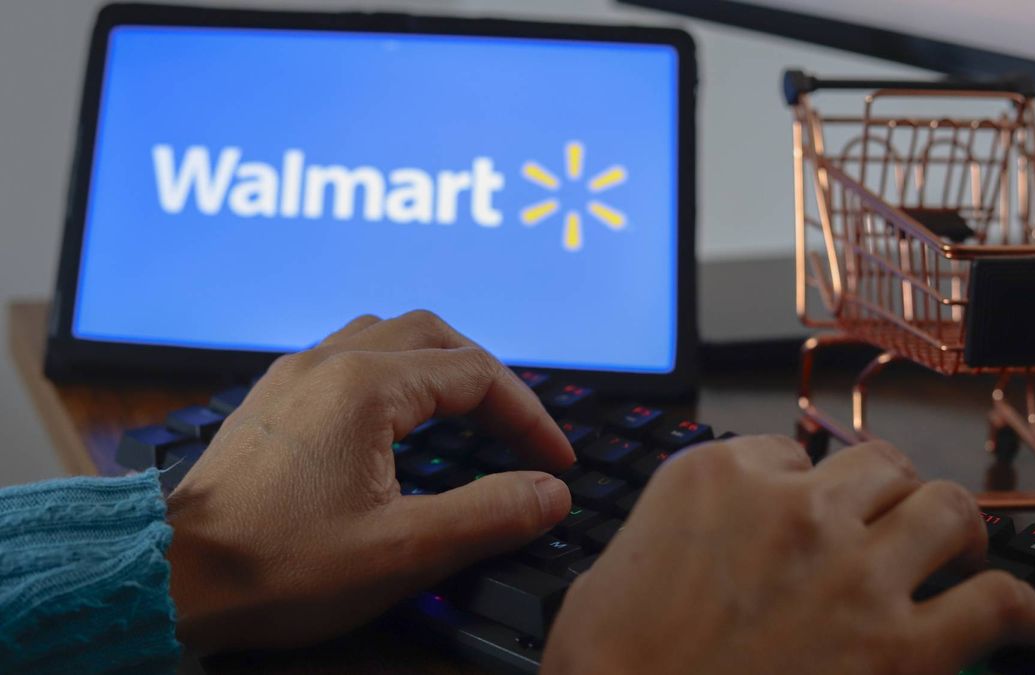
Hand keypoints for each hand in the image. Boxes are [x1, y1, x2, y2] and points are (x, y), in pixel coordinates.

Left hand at [165, 311, 575, 652]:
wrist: (172, 580)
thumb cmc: (278, 568)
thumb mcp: (401, 551)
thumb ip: (487, 514)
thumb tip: (549, 492)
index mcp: (363, 387)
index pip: (474, 374)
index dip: (527, 415)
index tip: (555, 463)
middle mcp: (327, 363)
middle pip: (433, 335)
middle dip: (488, 378)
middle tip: (517, 431)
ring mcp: (293, 376)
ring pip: (387, 335)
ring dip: (439, 364)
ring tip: (468, 413)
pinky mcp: (272, 399)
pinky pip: (348, 355)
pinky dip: (395, 372)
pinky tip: (398, 419)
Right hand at [543, 437, 1034, 674]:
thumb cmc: (609, 667)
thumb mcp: (614, 571)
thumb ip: (675, 532)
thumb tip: (712, 543)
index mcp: (715, 478)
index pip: (789, 453)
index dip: (804, 486)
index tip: (806, 516)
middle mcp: (792, 508)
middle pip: (877, 464)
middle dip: (887, 491)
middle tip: (890, 519)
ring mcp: (852, 572)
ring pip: (944, 508)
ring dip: (952, 526)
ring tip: (957, 546)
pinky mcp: (900, 648)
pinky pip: (992, 601)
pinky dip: (1012, 604)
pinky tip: (1013, 615)